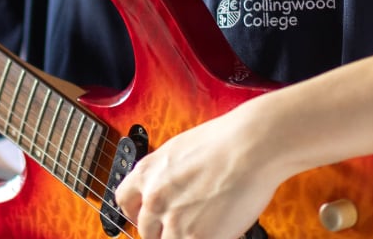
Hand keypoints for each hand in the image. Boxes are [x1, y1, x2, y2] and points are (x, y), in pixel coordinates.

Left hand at [114, 103, 282, 238]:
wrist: (248, 148)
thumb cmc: (224, 143)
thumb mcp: (179, 152)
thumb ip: (166, 176)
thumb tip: (170, 191)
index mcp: (146, 173)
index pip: (124, 202)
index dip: (137, 213)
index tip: (150, 218)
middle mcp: (153, 198)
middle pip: (146, 230)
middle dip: (163, 231)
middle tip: (183, 228)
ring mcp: (173, 220)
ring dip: (183, 238)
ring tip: (203, 229)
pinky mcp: (195, 238)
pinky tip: (217, 232)